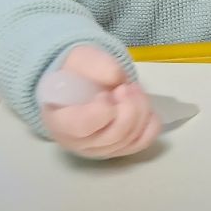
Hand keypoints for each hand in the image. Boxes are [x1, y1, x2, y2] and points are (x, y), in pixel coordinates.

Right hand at [40, 46, 160, 158]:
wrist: (81, 85)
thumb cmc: (75, 75)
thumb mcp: (79, 60)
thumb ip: (95, 66)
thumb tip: (117, 78)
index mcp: (59, 122)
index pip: (81, 127)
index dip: (101, 111)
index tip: (106, 93)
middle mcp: (79, 143)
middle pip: (113, 135)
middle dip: (128, 107)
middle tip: (126, 87)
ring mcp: (101, 150)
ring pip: (130, 139)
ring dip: (140, 110)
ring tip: (133, 89)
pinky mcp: (120, 149)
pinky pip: (142, 142)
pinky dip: (150, 124)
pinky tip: (143, 106)